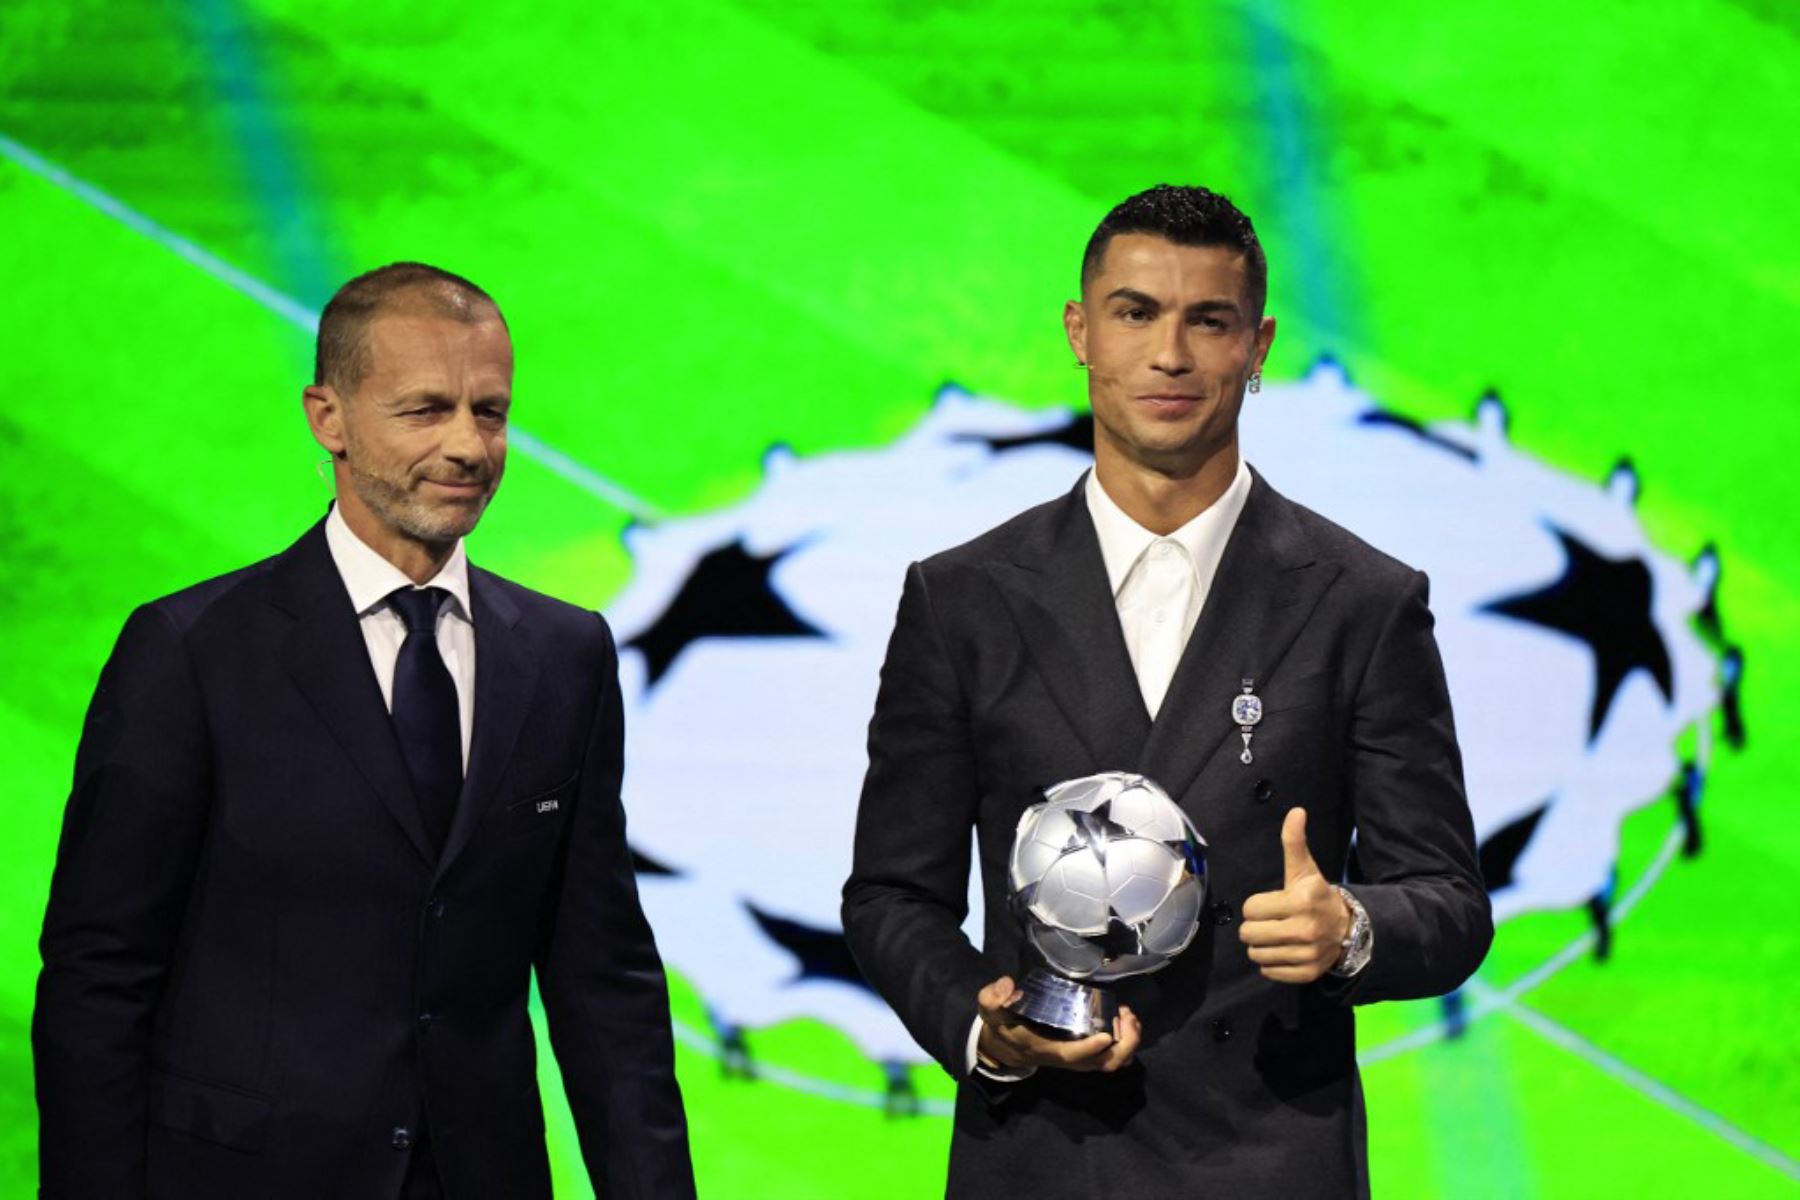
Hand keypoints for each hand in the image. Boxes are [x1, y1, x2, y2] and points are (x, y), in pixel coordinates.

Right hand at [974, 976, 1140, 1072]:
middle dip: (1123, 1044)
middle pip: (1103, 1064)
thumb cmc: (1002, 1026)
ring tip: (1129, 1015)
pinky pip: (1112, 1057)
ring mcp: (1079, 1060)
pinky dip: (1126, 1043)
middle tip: (1126, 1015)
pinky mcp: (1085, 1055)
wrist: (1006, 1047)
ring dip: (1129, 1043)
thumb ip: (993, 997)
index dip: (1090, 1048)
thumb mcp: (990, 1010)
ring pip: (1112, 1062)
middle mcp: (1067, 1059)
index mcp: (1045, 1049)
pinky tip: (1125, 1020)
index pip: (1070, 1055)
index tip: (1107, 1033)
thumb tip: (1008, 985)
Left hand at [1238, 807, 1351, 983]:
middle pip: (1249, 933)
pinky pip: (1269, 972)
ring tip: (1276, 936)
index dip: (1256, 905)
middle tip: (1270, 921)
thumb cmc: (1316, 895)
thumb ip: (1294, 842)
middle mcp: (1305, 928)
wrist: (1348, 928)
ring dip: (1260, 946)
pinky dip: (1271, 964)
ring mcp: (1307, 953)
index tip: (1272, 904)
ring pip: (1256, 954)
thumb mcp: (1304, 869)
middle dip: (1254, 927)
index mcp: (1300, 900)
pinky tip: (1284, 951)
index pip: (1250, 908)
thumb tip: (1296, 811)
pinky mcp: (1307, 973)